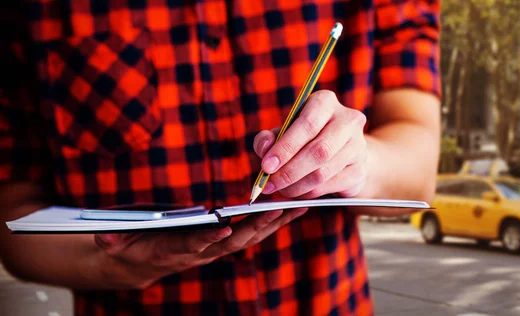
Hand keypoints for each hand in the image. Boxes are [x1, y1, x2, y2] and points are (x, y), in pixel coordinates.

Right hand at [95, 208, 306, 288]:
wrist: (142, 264)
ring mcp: (217, 248)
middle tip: (279, 209)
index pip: (193, 245)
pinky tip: (293, 208)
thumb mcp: (117, 244)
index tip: (222, 228)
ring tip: (300, 205)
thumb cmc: (131, 249)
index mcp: (176, 250)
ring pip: (251, 236)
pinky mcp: (225, 242)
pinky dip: (274, 220)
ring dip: (275, 222)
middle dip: (258, 226)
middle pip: (235, 240)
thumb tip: (105, 236)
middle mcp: (203, 252)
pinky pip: (254, 231)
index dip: (207, 239)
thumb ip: (114, 240)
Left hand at [253, 90, 367, 198]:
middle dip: (289, 171)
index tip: (267, 166)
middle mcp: (348, 120)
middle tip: (270, 185)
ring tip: (281, 190)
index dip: (285, 147)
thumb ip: (268, 138)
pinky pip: (331, 185)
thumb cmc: (305, 138)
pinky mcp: (360, 169)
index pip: (307, 124)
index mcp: (325, 102)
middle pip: (318, 151)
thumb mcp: (283, 132)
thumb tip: (264, 149)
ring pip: (324, 172)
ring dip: (297, 186)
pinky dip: (310, 193)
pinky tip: (298, 192)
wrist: (341, 152)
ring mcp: (358, 146)